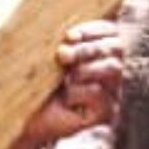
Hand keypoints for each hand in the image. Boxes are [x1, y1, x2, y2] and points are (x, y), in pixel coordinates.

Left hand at [9, 19, 129, 148]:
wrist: (33, 117)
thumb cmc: (43, 82)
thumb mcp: (52, 57)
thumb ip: (64, 44)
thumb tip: (66, 46)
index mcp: (103, 50)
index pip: (110, 31)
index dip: (92, 30)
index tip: (69, 36)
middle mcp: (113, 70)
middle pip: (115, 48)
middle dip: (87, 49)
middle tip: (62, 55)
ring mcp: (114, 91)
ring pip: (112, 68)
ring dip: (83, 69)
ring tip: (64, 78)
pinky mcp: (107, 111)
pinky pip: (98, 92)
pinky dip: (78, 92)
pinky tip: (66, 100)